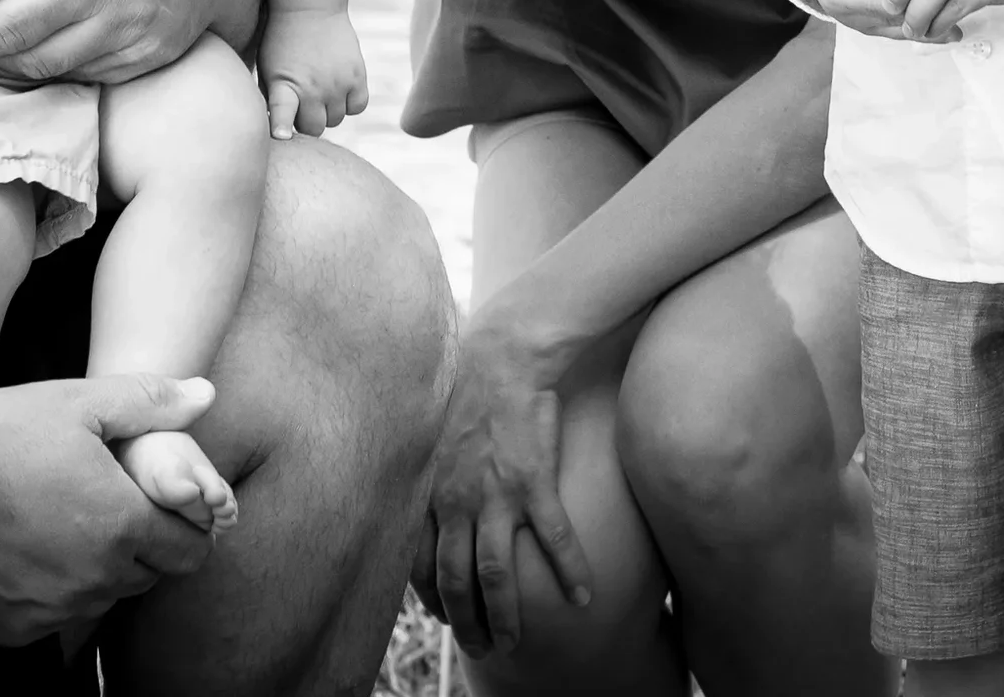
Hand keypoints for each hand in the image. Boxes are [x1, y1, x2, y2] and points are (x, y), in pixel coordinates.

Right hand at [0, 374, 220, 645]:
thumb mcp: (78, 401)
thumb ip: (149, 402)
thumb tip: (206, 395)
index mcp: (121, 526)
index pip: (191, 549)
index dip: (185, 524)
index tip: (161, 501)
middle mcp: (94, 581)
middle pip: (149, 575)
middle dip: (143, 544)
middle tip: (110, 503)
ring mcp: (52, 611)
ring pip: (103, 598)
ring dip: (99, 568)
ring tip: (65, 520)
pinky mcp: (12, 629)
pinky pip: (55, 618)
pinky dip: (52, 591)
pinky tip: (27, 549)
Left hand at [259, 6, 367, 138]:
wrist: (309, 6)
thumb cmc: (282, 41)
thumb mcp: (268, 69)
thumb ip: (272, 100)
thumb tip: (278, 131)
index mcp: (285, 84)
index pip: (282, 111)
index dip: (281, 127)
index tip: (282, 137)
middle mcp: (313, 86)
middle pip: (314, 129)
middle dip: (306, 121)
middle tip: (300, 105)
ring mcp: (338, 82)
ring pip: (336, 119)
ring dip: (327, 111)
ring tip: (318, 91)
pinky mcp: (358, 74)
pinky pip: (357, 107)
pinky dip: (348, 104)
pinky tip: (337, 90)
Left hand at [420, 314, 591, 656]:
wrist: (502, 356)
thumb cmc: (467, 392)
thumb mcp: (432, 441)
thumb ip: (431, 481)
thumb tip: (432, 508)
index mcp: (431, 492)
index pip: (420, 563)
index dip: (431, 598)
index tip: (445, 616)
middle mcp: (456, 500)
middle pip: (455, 579)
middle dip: (466, 622)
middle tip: (482, 648)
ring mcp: (495, 493)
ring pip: (495, 573)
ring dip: (505, 614)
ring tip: (514, 642)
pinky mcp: (534, 481)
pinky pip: (555, 538)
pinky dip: (570, 572)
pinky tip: (582, 598)